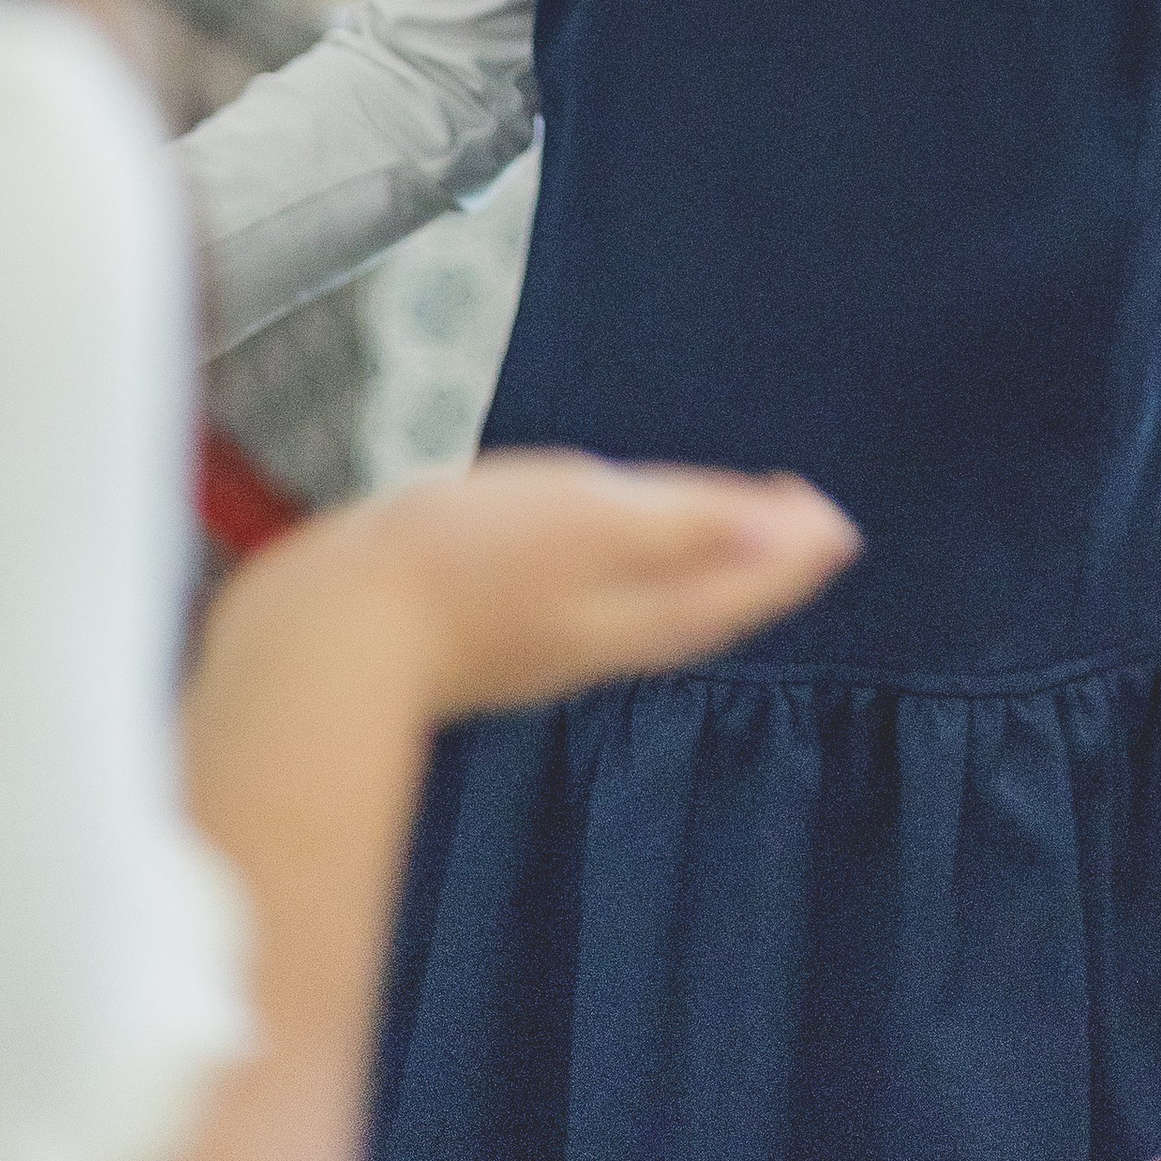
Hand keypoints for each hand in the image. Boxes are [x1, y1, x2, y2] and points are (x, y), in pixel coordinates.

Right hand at [234, 452, 858, 721]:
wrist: (325, 634)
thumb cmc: (466, 566)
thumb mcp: (599, 520)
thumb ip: (697, 525)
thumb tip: (804, 536)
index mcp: (635, 612)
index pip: (736, 588)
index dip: (787, 554)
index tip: (834, 520)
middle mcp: (596, 637)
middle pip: (695, 603)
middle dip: (748, 565)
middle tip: (792, 521)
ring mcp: (533, 640)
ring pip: (638, 604)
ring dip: (687, 567)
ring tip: (711, 529)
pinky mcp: (475, 627)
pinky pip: (579, 597)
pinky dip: (615, 569)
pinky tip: (589, 549)